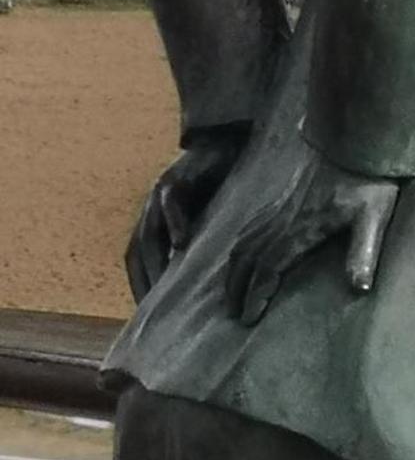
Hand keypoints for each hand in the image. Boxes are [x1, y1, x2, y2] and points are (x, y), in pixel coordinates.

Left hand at [126, 126, 249, 301]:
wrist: (232, 140)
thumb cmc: (227, 184)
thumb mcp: (212, 219)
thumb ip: (202, 244)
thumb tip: (204, 283)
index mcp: (156, 221)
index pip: (140, 261)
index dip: (141, 287)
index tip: (152, 320)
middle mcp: (152, 208)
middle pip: (138, 250)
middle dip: (146, 280)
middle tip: (159, 311)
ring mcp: (163, 190)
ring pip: (149, 230)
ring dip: (157, 257)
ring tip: (168, 285)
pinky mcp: (181, 173)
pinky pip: (171, 199)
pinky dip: (174, 221)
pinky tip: (184, 241)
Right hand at [224, 142, 400, 324]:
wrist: (356, 137)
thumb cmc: (369, 179)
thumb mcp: (374, 217)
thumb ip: (364, 252)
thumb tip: (359, 288)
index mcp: (301, 229)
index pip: (268, 269)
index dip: (256, 294)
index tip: (247, 319)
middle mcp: (282, 220)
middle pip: (247, 259)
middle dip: (236, 288)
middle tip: (232, 314)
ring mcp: (279, 206)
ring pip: (243, 242)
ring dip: (233, 269)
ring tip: (229, 292)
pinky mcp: (281, 197)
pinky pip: (250, 225)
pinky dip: (239, 246)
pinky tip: (241, 253)